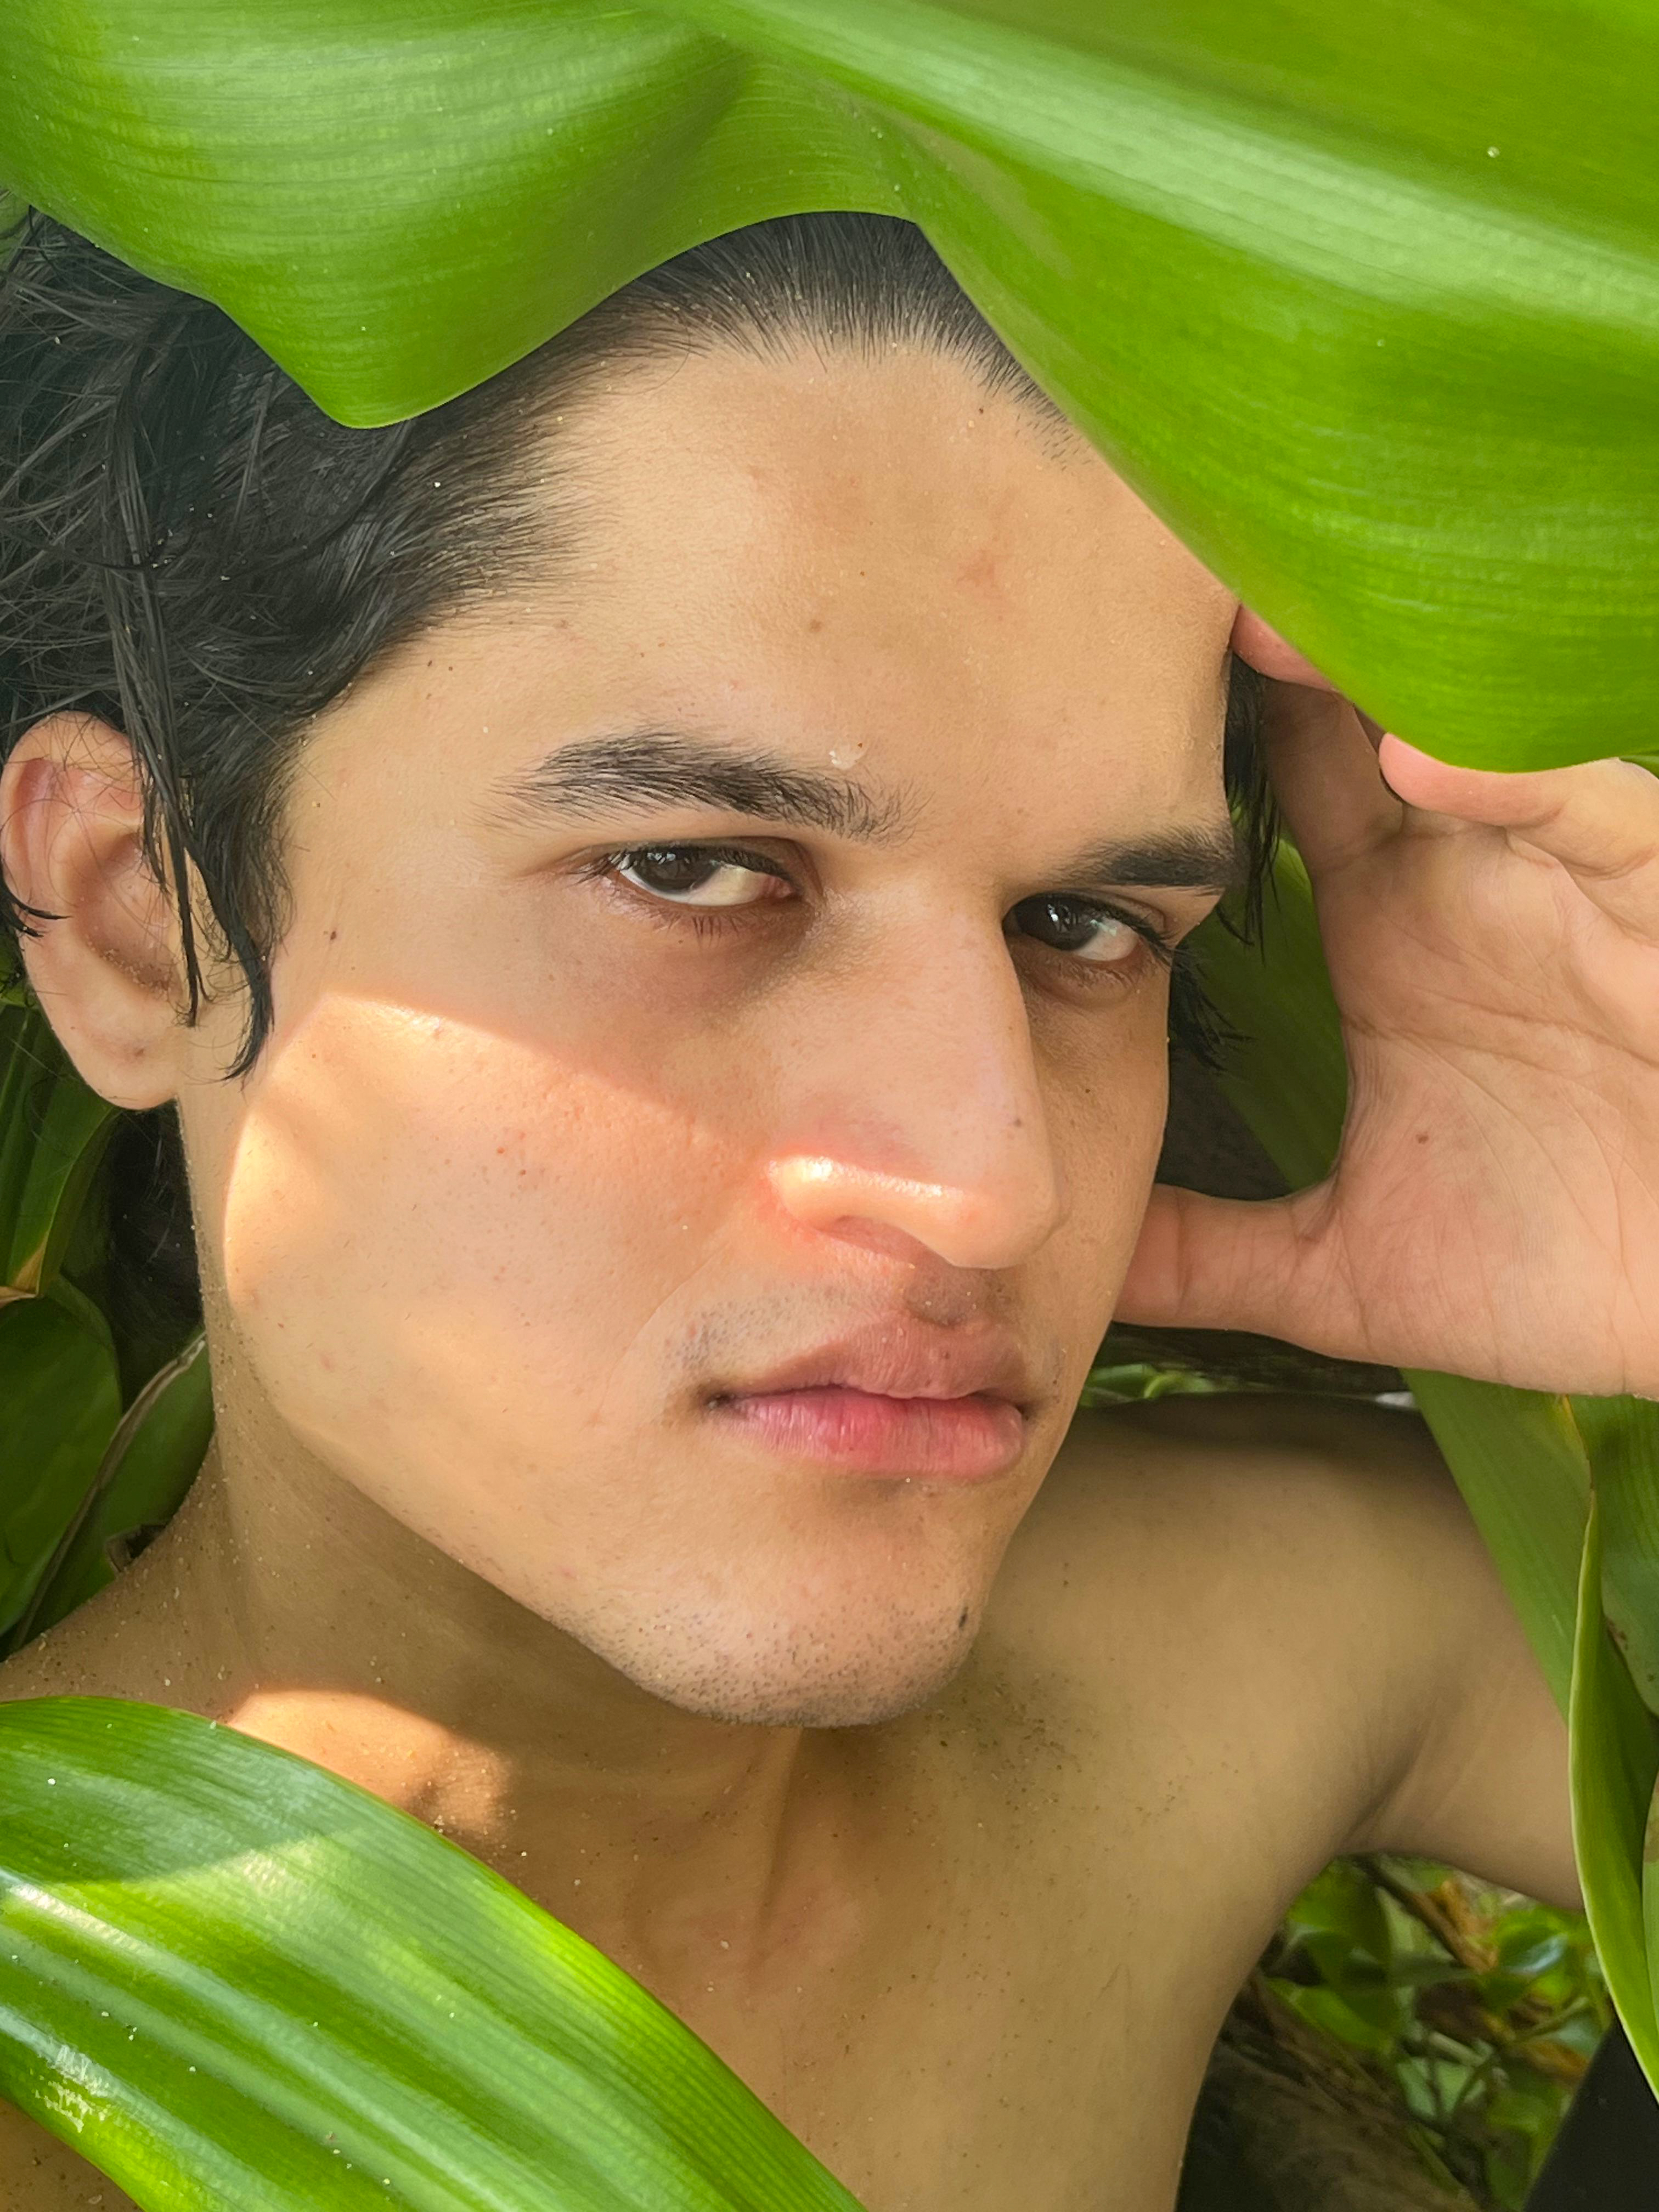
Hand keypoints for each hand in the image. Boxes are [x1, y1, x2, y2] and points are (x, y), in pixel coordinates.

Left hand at [1118, 621, 1658, 1397]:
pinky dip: (1515, 779)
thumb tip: (1067, 1265)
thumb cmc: (1573, 1265)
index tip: (1049, 686)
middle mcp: (1462, 872)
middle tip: (1127, 586)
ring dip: (1366, 677)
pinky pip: (1589, 811)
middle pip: (1342, 717)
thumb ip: (1207, 1253)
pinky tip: (1420, 759)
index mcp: (1383, 923)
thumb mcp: (1352, 1272)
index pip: (1262, 784)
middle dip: (1249, 651)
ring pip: (1461, 728)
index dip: (1170, 729)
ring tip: (1253, 628)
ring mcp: (1558, 877)